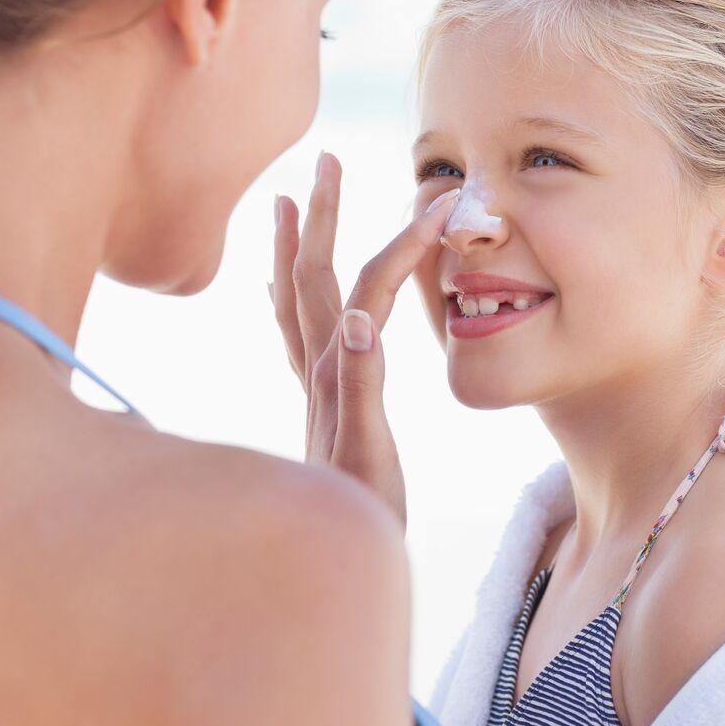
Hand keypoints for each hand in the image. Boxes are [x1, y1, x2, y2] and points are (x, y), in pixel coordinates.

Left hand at [269, 151, 459, 526]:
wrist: (327, 566)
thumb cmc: (360, 516)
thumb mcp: (368, 456)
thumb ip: (361, 386)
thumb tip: (359, 317)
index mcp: (337, 374)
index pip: (369, 287)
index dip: (404, 242)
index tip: (441, 203)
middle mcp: (316, 371)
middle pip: (310, 275)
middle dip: (321, 214)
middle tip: (326, 160)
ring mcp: (311, 387)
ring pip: (292, 300)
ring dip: (294, 244)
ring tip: (287, 202)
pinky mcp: (315, 405)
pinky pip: (292, 334)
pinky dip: (288, 298)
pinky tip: (283, 291)